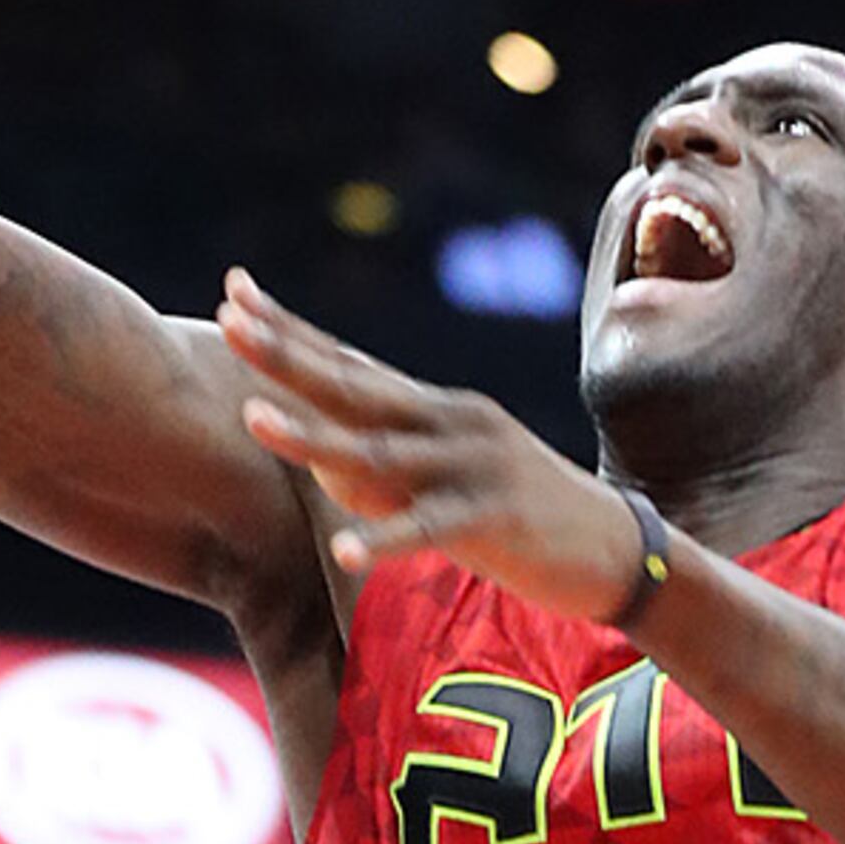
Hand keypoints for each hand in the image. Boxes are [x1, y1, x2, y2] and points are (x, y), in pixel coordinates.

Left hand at [218, 269, 649, 618]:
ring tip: (252, 418)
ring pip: (378, 452)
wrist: (616, 549)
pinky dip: (386, 539)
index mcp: (434, 409)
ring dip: (311, 436)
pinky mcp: (495, 518)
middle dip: (286, 355)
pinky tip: (344, 551)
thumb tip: (321, 465)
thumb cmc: (520, 518)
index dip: (290, 329)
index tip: (233, 292)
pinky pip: (430, 530)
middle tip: (228, 321)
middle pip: (353, 386)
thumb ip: (384, 469)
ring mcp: (472, 466)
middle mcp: (449, 422)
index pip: (349, 360)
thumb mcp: (446, 482)